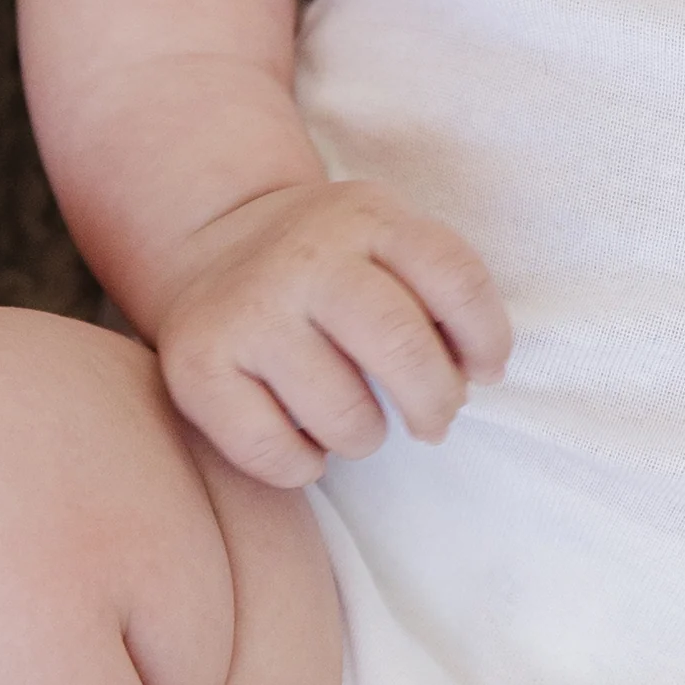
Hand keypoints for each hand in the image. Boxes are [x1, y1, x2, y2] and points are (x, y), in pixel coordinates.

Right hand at [151, 179, 511, 487]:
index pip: (454, 280)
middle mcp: (303, 257)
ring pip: (343, 415)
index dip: (487, 339)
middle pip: (401, 347)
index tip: (483, 371)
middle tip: (432, 421)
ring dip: (366, 437)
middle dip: (435, 402)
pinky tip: (307, 445)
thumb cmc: (324, 266)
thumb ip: (434, 290)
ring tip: (357, 424)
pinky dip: (305, 466)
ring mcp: (246, 311)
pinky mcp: (196, 365)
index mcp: (365, 218)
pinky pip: (275, 452)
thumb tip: (472, 376)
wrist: (209, 245)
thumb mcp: (382, 241)